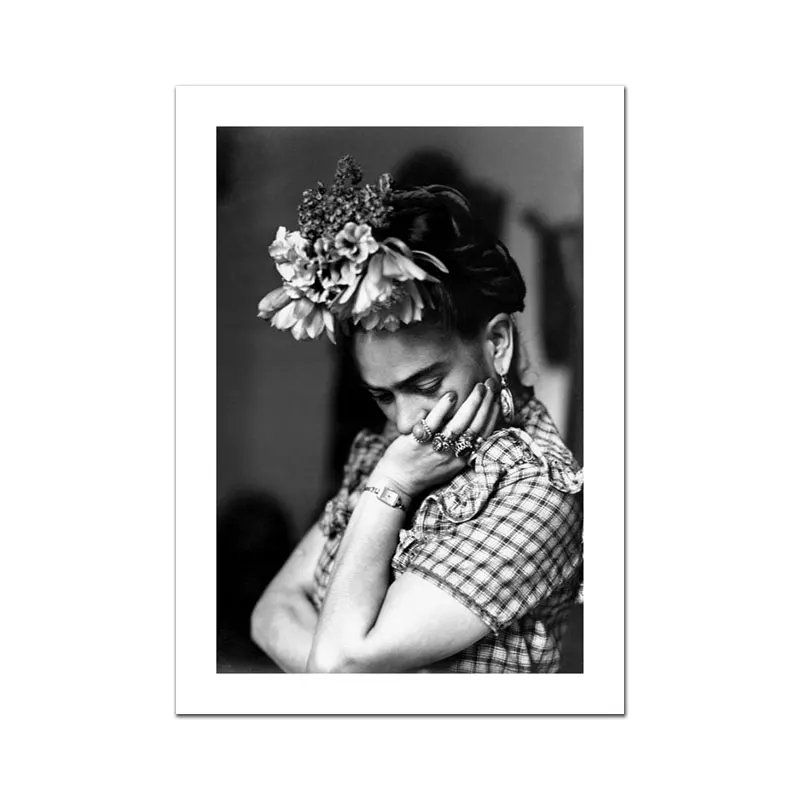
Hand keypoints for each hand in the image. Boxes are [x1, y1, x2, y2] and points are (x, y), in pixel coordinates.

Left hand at [370, 379, 500, 500]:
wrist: (397, 482)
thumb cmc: (422, 469)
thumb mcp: (448, 463)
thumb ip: (461, 446)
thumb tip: (474, 422)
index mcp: (462, 460)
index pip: (483, 435)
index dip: (492, 415)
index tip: (496, 397)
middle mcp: (452, 456)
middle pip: (475, 427)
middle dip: (486, 404)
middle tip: (490, 385)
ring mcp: (435, 449)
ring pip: (459, 425)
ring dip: (472, 404)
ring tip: (478, 387)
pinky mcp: (418, 443)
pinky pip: (433, 423)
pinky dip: (443, 409)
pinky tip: (451, 395)